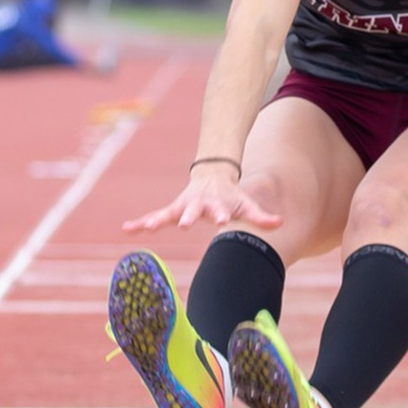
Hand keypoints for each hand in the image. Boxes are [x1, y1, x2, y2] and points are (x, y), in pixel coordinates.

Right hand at [121, 168, 281, 232]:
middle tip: (185, 224)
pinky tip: (126, 230)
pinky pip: (153, 217)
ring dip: (157, 220)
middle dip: (188, 216)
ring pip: (168, 213)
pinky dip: (140, 223)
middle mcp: (197, 203)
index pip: (221, 210)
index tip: (223, 220)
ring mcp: (182, 206)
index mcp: (217, 203)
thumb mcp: (247, 205)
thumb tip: (281, 222)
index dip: (223, 214)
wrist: (213, 178)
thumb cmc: (232, 197)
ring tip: (147, 227)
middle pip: (192, 210)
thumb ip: (262, 216)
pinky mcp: (171, 210)